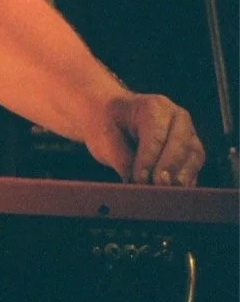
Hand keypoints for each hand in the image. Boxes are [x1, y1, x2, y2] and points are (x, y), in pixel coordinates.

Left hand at [90, 93, 205, 185]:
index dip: (149, 158)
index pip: (155, 135)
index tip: (139, 178)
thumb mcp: (105, 135)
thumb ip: (121, 158)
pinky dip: (186, 181)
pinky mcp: (192, 153)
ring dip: (183, 176)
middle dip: (169, 167)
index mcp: (154, 106)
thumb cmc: (109, 124)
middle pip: (181, 143)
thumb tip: (136, 183)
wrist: (115, 118)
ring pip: (194, 155)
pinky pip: (195, 168)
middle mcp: (177, 117)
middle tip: (157, 185)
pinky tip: (174, 195)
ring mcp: (188, 134)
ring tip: (168, 193)